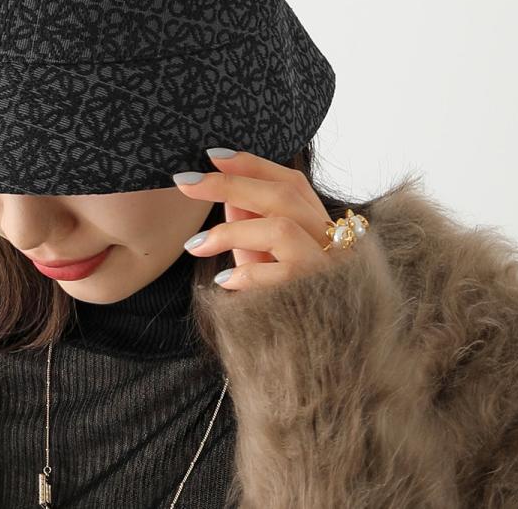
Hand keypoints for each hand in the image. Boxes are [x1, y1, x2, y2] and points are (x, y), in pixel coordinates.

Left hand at [173, 150, 354, 289]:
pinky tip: (224, 281)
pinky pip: (280, 275)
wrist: (325, 363)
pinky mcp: (321, 299)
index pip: (290, 180)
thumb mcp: (266, 258)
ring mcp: (328, 269)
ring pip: (280, 228)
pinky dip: (246, 274)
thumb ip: (251, 225)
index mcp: (320, 224)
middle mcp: (332, 241)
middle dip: (229, 183)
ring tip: (196, 245)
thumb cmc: (291, 303)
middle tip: (185, 182)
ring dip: (230, 231)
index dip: (252, 163)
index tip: (212, 155)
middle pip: (283, 195)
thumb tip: (225, 193)